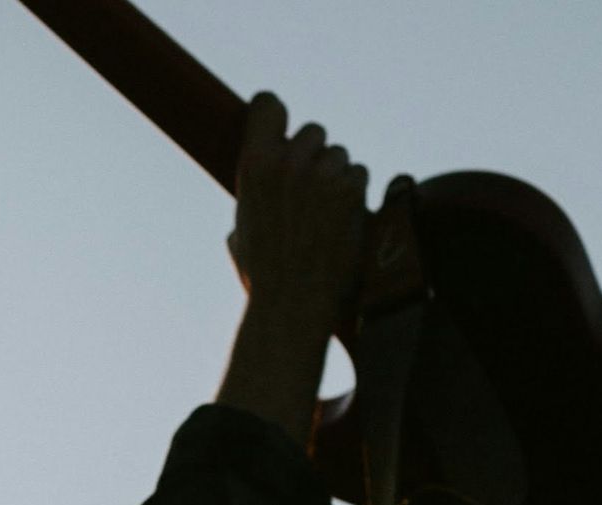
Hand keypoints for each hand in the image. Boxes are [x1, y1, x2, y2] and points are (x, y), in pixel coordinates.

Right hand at [212, 92, 367, 446]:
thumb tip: (260, 180)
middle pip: (313, 132)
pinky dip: (356, 196)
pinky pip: (360, 174)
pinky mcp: (351, 188)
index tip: (281, 130)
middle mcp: (287, 162)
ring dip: (338, 178)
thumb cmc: (262, 272)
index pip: (269, 105)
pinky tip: (342, 223)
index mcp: (253, 165)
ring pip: (340, 155)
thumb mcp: (241, 225)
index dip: (277, 115)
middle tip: (309, 192)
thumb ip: (255, 191)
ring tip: (325, 215)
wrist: (292, 302)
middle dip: (315, 157)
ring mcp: (321, 174)